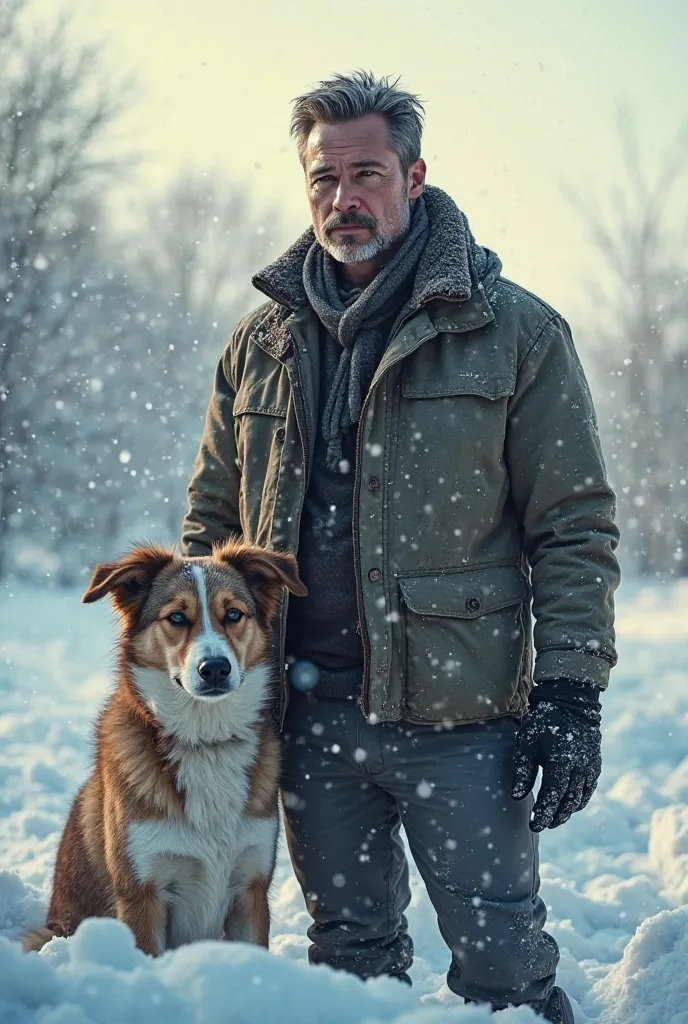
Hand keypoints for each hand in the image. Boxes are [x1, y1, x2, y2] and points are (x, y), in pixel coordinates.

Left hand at [511, 681, 601, 831]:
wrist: (571, 705)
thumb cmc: (543, 724)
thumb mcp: (527, 743)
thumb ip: (522, 770)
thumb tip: (517, 796)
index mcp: (561, 763)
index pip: (552, 797)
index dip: (544, 814)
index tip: (534, 826)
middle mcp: (579, 768)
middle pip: (567, 802)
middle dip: (555, 817)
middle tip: (542, 826)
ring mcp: (590, 768)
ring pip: (579, 799)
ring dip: (566, 812)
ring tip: (553, 819)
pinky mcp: (595, 766)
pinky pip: (588, 790)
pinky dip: (578, 801)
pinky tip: (567, 805)